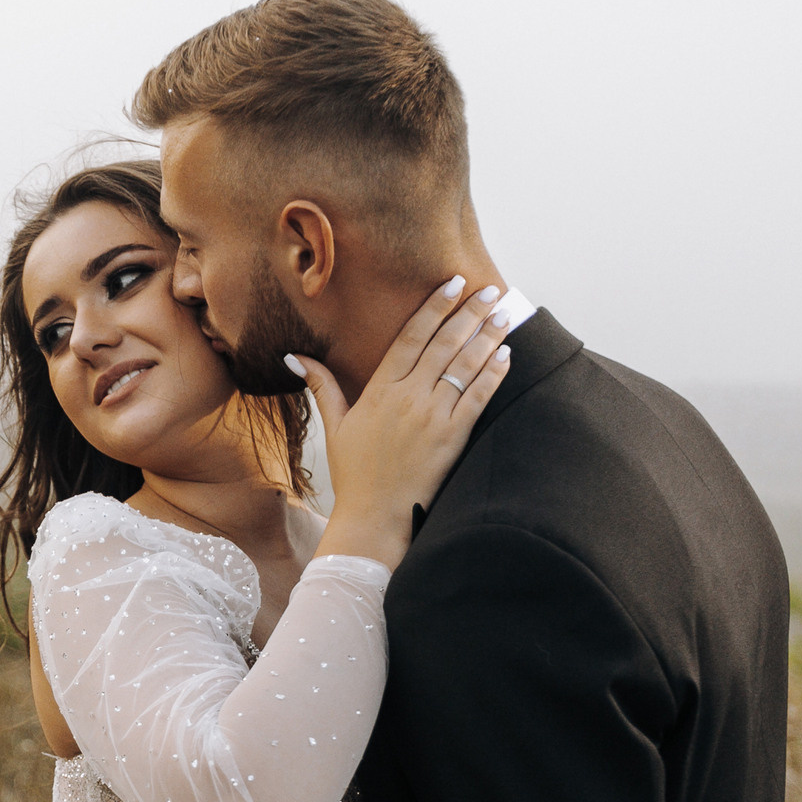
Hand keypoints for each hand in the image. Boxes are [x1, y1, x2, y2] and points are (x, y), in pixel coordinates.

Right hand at [294, 278, 512, 566]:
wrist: (375, 516)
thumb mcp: (336, 426)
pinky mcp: (454, 438)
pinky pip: (479, 397)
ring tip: (503, 314)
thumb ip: (322, 385)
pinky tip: (506, 355)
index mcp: (380, 390)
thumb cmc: (354, 473)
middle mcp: (408, 397)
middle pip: (443, 344)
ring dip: (487, 337)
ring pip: (464, 366)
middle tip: (488, 290)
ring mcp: (433, 417)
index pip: (411, 337)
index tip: (453, 285)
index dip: (434, 307)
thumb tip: (295, 356)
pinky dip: (493, 374)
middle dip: (469, 313)